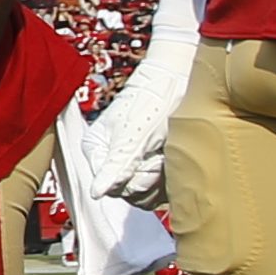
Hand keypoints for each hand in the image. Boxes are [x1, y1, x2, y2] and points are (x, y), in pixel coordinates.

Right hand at [86, 21, 198, 204]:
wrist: (179, 82)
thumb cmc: (152, 100)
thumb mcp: (133, 135)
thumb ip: (115, 165)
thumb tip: (97, 191)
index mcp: (96, 151)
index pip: (110, 187)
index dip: (130, 178)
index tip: (145, 158)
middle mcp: (111, 160)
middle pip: (127, 192)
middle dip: (147, 175)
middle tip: (158, 153)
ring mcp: (133, 164)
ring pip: (145, 193)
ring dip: (160, 176)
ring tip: (164, 151)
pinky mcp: (152, 167)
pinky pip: (159, 189)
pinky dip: (169, 176)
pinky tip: (170, 155)